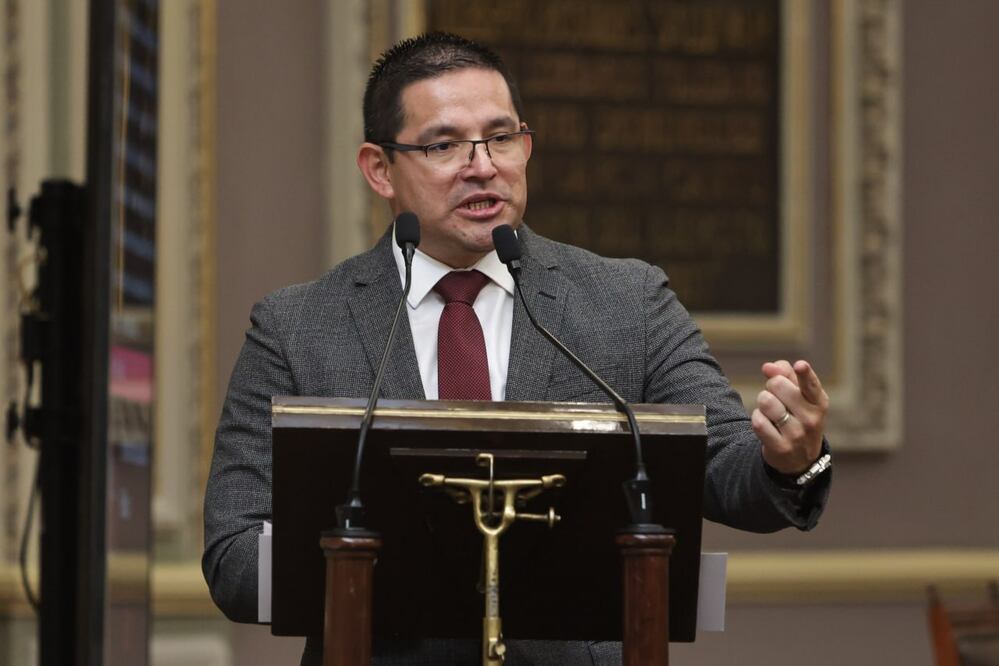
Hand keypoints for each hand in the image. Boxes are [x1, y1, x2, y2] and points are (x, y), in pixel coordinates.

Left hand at [750, 360, 828, 474]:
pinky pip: (758, 421)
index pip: (811, 385)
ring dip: (763, 402)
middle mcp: (812, 419)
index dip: (805, 373)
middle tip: (777, 398)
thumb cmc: (796, 415)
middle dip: (771, 386)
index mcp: (819, 402)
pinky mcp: (781, 447)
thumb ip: (784, 374)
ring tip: (771, 411)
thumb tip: (768, 367)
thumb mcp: (798, 394)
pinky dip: (757, 418)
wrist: (798, 457)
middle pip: (777, 385)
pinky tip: (767, 424)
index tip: (800, 365)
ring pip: (766, 402)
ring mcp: (797, 435)